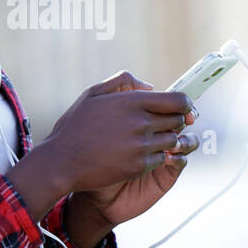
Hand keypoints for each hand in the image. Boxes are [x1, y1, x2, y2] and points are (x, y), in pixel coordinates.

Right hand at [42, 71, 199, 231]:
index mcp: (132, 101)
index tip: (183, 107)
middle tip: (164, 123)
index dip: (185, 103)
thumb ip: (123, 81)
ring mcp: (141, 146)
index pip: (178, 100)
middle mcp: (141, 122)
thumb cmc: (75, 126)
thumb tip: (150, 86)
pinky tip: (138, 153)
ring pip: (172, 141)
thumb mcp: (93, 93)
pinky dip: (155, 156)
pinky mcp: (139, 166)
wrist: (62, 162)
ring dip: (165, 139)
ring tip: (148, 139)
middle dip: (175, 121)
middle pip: (178, 120)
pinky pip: (161, 159)